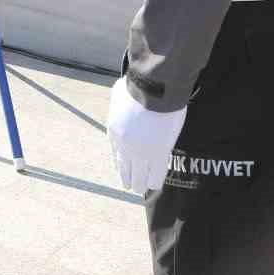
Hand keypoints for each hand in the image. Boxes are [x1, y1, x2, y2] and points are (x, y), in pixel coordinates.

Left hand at [106, 76, 187, 194]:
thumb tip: (122, 95)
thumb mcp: (119, 93)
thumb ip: (120, 101)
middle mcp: (124, 145)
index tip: (121, 170)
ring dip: (140, 183)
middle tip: (130, 185)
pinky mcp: (159, 153)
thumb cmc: (137, 85)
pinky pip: (156, 173)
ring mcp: (141, 151)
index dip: (119, 164)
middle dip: (128, 177)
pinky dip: (155, 181)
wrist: (151, 89)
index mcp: (114, 130)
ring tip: (141, 189)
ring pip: (139, 175)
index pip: (115, 153)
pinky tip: (155, 185)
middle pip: (125, 168)